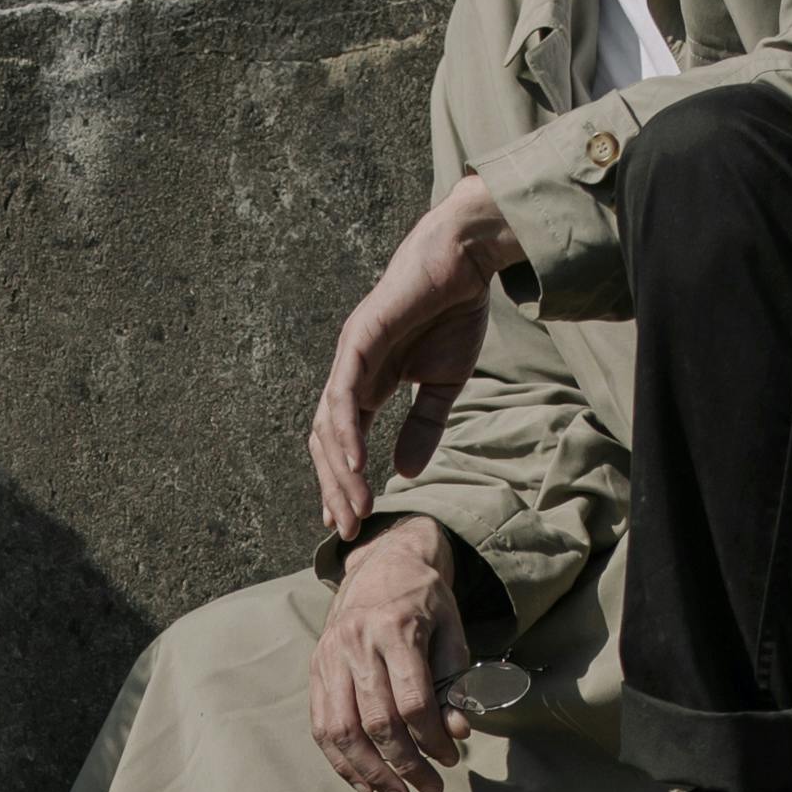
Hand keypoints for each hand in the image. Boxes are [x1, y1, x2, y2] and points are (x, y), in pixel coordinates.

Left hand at [307, 172, 518, 539]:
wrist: (463, 263)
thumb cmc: (453, 313)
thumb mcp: (442, 385)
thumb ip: (423, 427)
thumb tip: (406, 473)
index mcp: (367, 384)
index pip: (342, 442)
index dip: (343, 482)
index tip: (351, 521)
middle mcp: (350, 373)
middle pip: (328, 442)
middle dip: (336, 488)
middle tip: (348, 528)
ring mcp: (350, 356)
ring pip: (332, 425)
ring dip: (341, 471)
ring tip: (356, 507)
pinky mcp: (360, 340)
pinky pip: (345, 394)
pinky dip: (347, 432)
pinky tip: (356, 464)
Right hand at [310, 515, 475, 791]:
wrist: (382, 562)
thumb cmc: (425, 599)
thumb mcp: (452, 629)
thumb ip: (455, 679)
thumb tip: (458, 730)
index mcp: (396, 628)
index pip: (413, 701)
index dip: (434, 739)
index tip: (452, 758)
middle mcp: (356, 643)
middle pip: (377, 721)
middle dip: (406, 764)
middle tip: (431, 788)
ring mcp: (330, 657)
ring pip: (342, 729)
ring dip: (370, 772)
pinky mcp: (316, 668)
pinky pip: (321, 725)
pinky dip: (340, 760)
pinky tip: (364, 782)